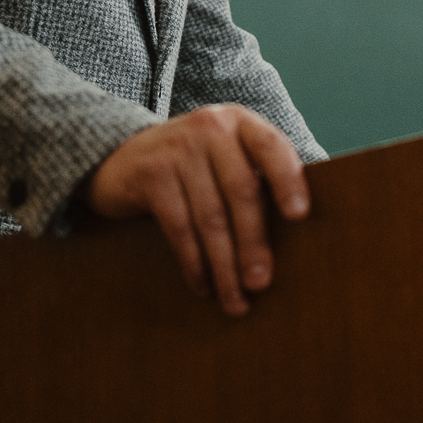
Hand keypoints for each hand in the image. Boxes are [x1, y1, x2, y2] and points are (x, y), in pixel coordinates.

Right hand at [83, 105, 309, 315]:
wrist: (123, 156)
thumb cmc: (195, 165)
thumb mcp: (227, 156)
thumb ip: (257, 177)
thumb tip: (299, 232)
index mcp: (241, 123)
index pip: (272, 146)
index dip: (288, 180)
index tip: (299, 216)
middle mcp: (211, 127)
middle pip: (241, 191)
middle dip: (253, 243)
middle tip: (261, 283)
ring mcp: (178, 147)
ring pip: (210, 217)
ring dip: (224, 266)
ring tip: (235, 299)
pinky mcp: (151, 173)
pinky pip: (178, 227)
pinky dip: (194, 263)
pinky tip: (203, 285)